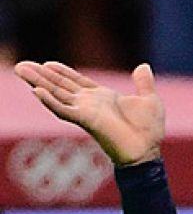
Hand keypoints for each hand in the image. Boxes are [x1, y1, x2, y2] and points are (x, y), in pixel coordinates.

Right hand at [14, 61, 164, 165]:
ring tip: (21, 70)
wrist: (147, 150)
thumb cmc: (149, 130)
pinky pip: (63, 110)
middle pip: (60, 86)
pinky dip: (50, 101)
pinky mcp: (86, 120)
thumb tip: (143, 66)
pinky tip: (37, 91)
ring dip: (38, 82)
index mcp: (103, 97)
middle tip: (22, 65)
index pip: (77, 81)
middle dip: (42, 75)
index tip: (48, 63)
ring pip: (56, 94)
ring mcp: (86, 111)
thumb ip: (144, 83)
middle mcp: (90, 103)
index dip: (62, 72)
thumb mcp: (149, 100)